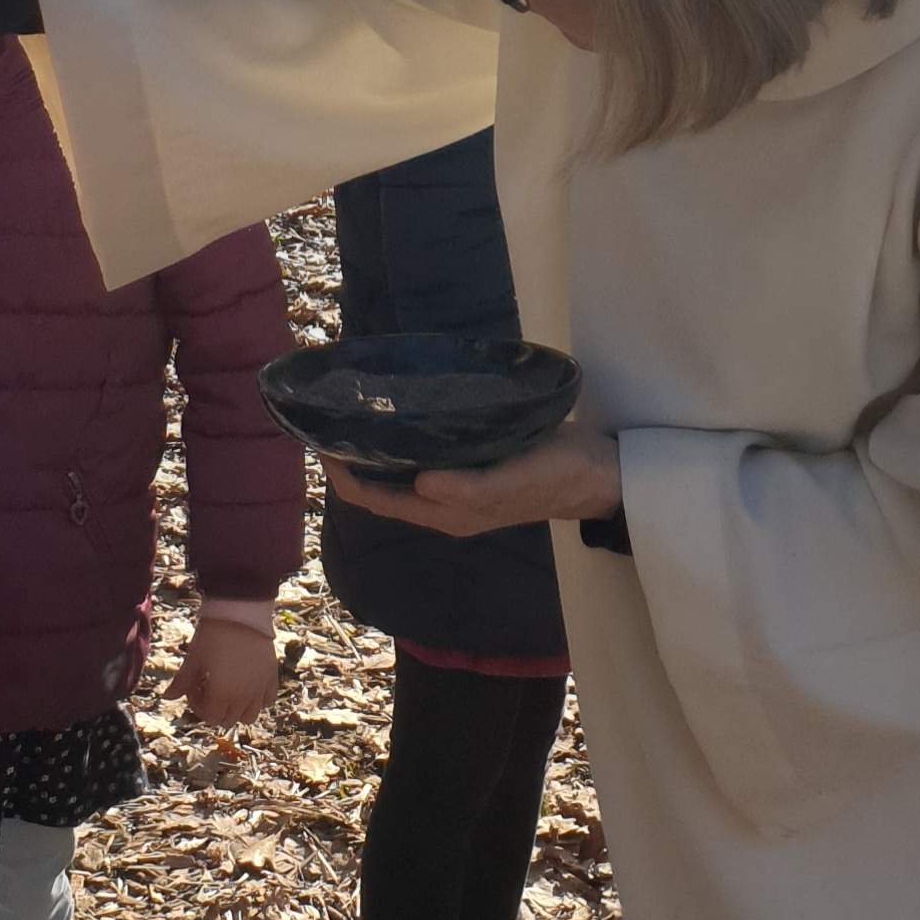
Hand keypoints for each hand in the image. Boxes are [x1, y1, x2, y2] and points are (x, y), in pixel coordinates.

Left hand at [167, 617, 278, 725]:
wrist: (239, 613)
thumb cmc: (212, 636)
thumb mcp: (193, 660)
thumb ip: (181, 683)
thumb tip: (167, 697)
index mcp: (220, 695)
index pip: (209, 717)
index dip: (198, 706)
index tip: (195, 688)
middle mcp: (242, 698)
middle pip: (227, 720)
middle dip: (215, 709)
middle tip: (209, 688)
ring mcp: (259, 689)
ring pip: (249, 716)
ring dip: (237, 710)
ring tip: (229, 691)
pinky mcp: (271, 678)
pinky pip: (267, 700)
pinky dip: (257, 700)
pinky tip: (247, 685)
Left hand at [323, 421, 620, 536]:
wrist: (599, 472)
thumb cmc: (556, 475)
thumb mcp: (513, 480)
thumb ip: (468, 488)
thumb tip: (420, 482)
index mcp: (445, 513)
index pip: (374, 500)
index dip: (342, 475)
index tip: (320, 438)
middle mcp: (442, 504)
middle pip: (379, 485)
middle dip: (350, 456)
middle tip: (330, 413)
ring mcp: (456, 485)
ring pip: (398, 468)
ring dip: (373, 444)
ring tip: (354, 407)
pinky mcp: (471, 464)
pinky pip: (421, 452)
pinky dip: (401, 435)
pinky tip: (398, 407)